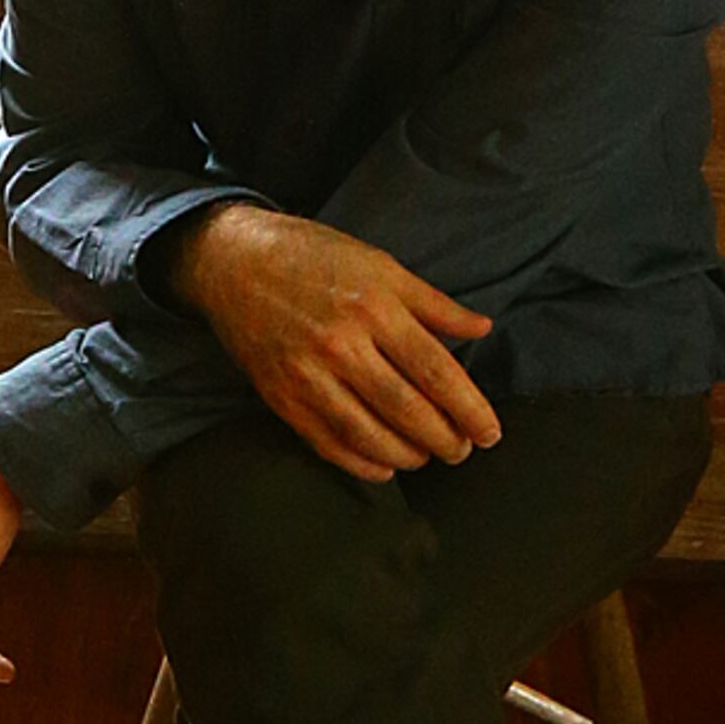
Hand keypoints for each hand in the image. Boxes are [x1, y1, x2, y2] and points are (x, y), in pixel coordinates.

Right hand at [169, 203, 500, 483]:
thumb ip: (434, 304)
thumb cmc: (314, 257)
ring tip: (429, 456)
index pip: (436, 371)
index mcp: (374, 308)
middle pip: (407, 409)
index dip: (469, 408)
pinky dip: (361, 464)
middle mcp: (341, 345)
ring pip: (369, 435)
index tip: (490, 432)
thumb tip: (482, 329)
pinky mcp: (280, 397)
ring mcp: (307, 375)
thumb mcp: (381, 265)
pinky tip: (385, 466)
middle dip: (445, 439)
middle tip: (464, 450)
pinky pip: (327, 443)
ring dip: (408, 455)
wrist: (233, 262)